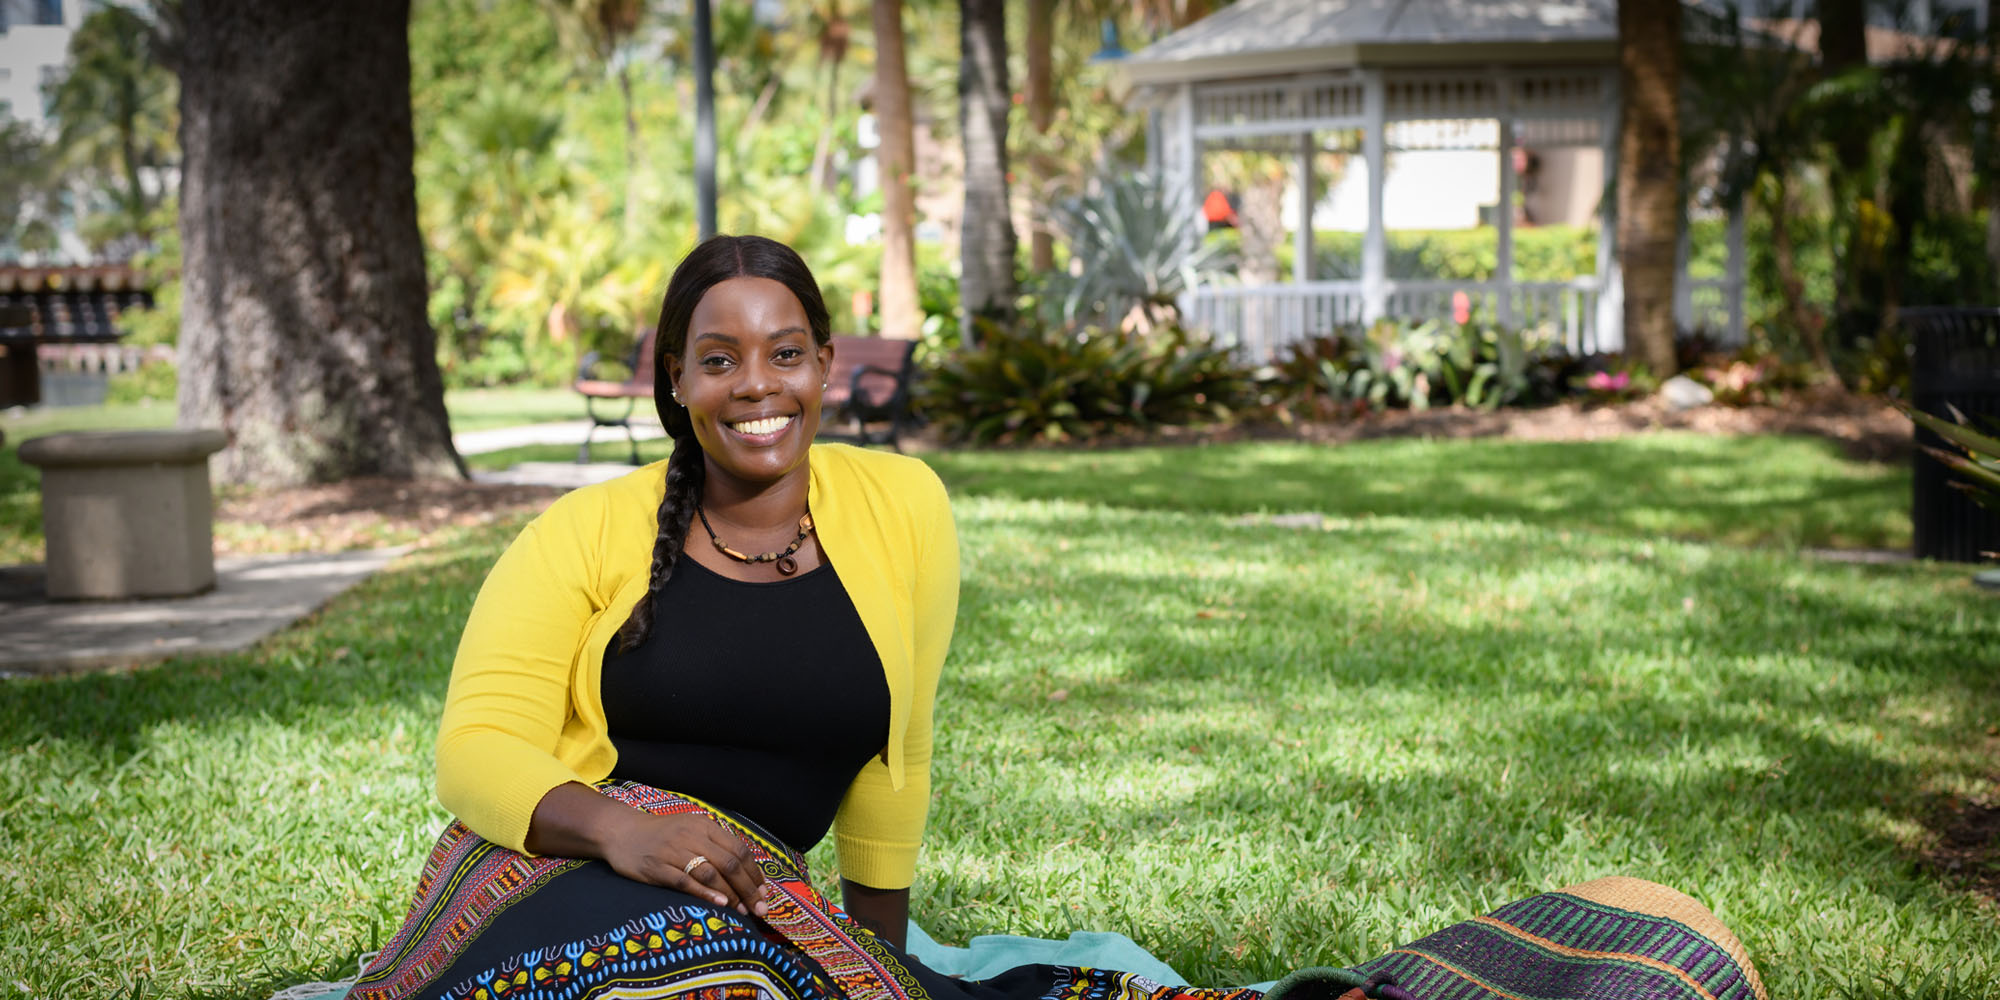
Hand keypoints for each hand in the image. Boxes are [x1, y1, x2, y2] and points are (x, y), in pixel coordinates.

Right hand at [600, 809, 769, 917]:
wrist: (621, 831)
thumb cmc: (662, 835)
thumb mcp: (691, 830)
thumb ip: (715, 846)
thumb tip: (745, 873)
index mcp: (704, 826)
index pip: (738, 850)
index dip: (754, 873)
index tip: (764, 893)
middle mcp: (691, 836)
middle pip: (729, 863)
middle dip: (748, 888)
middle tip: (759, 908)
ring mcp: (673, 851)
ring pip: (710, 872)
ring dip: (730, 894)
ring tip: (742, 910)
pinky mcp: (656, 867)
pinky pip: (684, 881)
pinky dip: (704, 893)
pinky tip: (719, 904)